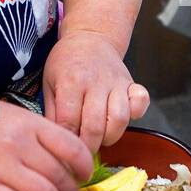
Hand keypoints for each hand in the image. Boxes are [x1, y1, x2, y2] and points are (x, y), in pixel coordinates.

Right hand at [0, 98, 92, 190]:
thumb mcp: (12, 114)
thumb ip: (39, 133)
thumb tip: (68, 156)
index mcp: (28, 124)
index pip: (72, 147)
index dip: (85, 165)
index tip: (84, 173)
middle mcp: (18, 144)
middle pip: (60, 175)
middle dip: (70, 189)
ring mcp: (1, 167)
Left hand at [42, 30, 149, 153]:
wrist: (90, 38)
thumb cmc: (66, 63)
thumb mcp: (49, 83)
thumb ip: (53, 113)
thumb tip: (56, 141)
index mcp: (71, 82)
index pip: (69, 122)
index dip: (67, 141)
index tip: (64, 150)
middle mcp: (95, 82)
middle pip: (95, 126)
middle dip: (88, 147)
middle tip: (82, 152)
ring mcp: (116, 82)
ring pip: (119, 119)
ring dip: (110, 137)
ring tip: (100, 139)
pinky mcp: (131, 83)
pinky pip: (141, 102)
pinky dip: (135, 114)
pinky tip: (122, 120)